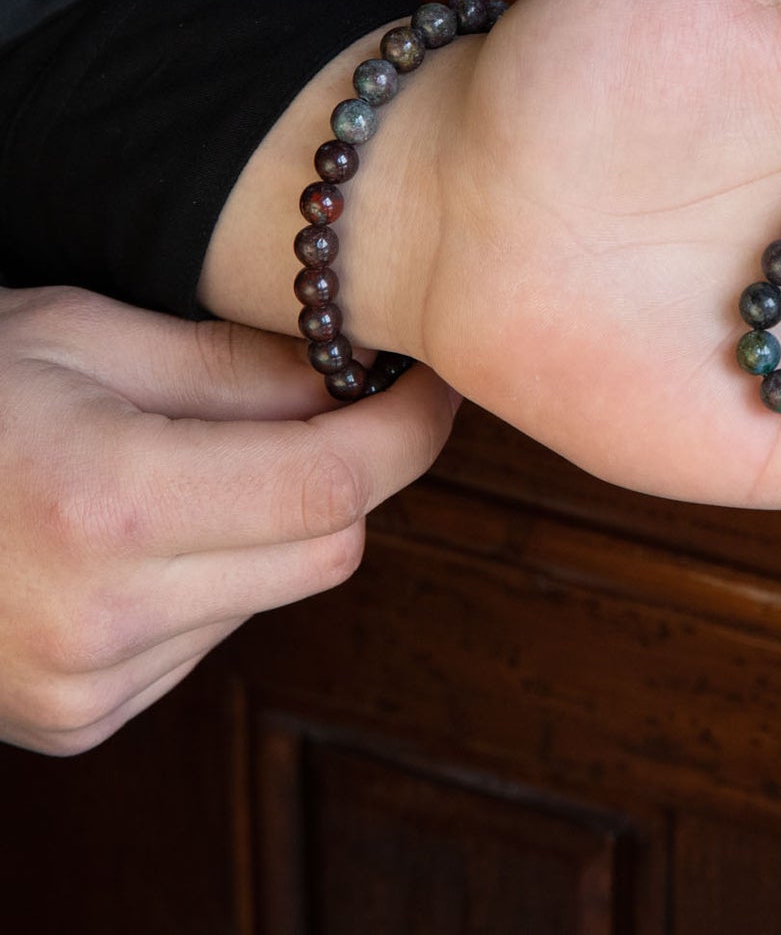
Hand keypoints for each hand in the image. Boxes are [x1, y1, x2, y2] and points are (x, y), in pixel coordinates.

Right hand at [0, 285, 455, 753]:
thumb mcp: (77, 336)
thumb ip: (229, 367)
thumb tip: (351, 376)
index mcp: (106, 504)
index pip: (333, 484)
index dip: (407, 431)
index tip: (429, 386)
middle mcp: (103, 619)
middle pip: (327, 547)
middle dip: (346, 471)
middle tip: (320, 403)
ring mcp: (87, 686)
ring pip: (279, 591)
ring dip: (273, 523)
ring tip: (185, 461)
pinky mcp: (79, 718)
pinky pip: (214, 636)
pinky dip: (217, 577)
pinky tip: (141, 529)